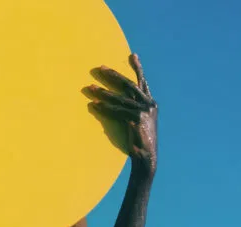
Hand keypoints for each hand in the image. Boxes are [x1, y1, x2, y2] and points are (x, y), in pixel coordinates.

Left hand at [87, 54, 157, 175]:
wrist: (146, 157)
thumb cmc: (138, 141)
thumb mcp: (137, 121)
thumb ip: (130, 109)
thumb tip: (114, 100)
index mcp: (151, 103)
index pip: (142, 82)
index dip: (138, 68)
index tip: (132, 55)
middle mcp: (149, 104)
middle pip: (128, 85)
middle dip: (113, 76)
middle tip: (100, 68)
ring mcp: (144, 112)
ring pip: (119, 98)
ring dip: (103, 93)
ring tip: (89, 88)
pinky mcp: (136, 120)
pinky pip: (116, 111)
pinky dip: (104, 108)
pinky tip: (93, 105)